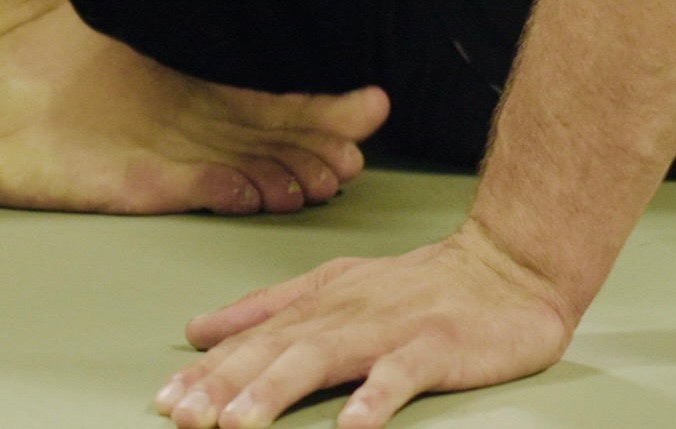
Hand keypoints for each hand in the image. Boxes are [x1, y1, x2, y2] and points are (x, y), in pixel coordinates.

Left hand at [159, 225, 578, 428]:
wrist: (510, 262)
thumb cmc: (423, 284)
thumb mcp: (335, 286)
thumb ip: (266, 308)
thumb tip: (199, 329)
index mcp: (320, 302)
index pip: (253, 339)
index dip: (207, 372)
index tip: (165, 401)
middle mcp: (347, 312)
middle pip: (275, 350)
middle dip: (224, 386)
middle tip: (182, 417)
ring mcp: (392, 328)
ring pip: (324, 358)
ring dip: (277, 391)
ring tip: (239, 426)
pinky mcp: (438, 345)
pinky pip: (402, 373)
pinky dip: (376, 397)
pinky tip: (352, 425)